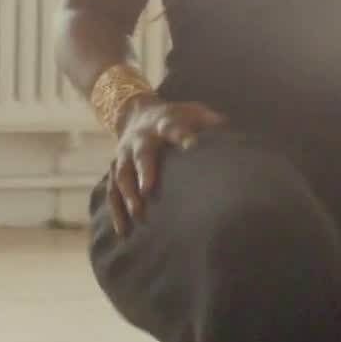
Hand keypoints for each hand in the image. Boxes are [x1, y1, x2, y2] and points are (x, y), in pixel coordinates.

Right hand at [104, 98, 225, 236]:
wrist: (135, 112)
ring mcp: (124, 155)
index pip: (171, 128)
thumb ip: (208, 119)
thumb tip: (228, 125)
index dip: (181, 135)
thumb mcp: (191, 110)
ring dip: (127, 196)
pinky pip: (112, 191)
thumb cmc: (173, 117)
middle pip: (140, 155)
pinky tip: (122, 231)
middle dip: (144, 172)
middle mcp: (139, 140)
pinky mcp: (115, 169)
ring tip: (137, 215)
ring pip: (122, 176)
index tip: (192, 144)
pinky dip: (116, 211)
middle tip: (147, 191)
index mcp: (161, 124)